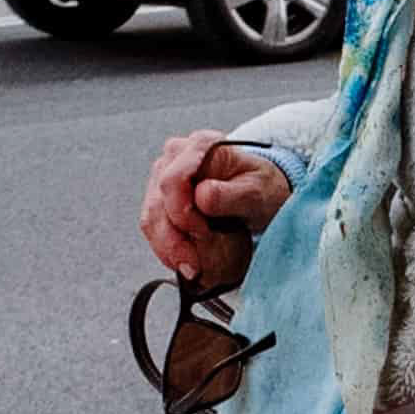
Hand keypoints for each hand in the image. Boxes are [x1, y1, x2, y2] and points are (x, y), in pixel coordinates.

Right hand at [141, 133, 291, 285]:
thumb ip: (232, 194)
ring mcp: (164, 176)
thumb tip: (202, 196)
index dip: (182, 211)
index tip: (201, 232)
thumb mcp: (258, 190)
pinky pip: (154, 227)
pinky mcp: (161, 198)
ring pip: (151, 218)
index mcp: (201, 145)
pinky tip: (185, 262)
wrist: (261, 193)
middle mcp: (176, 156)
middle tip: (196, 264)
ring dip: (169, 248)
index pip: (173, 179)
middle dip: (175, 239)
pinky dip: (168, 248)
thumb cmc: (262, 187)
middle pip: (158, 202)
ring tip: (192, 268)